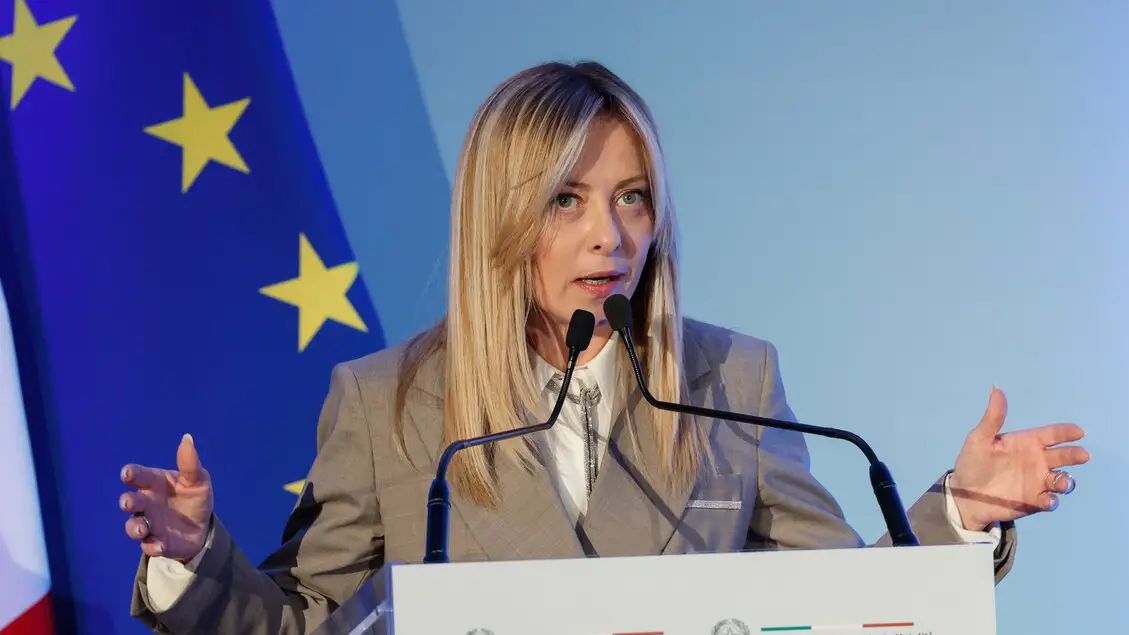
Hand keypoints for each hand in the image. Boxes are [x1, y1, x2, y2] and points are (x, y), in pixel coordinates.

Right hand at [119, 434, 212, 562]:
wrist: (202, 527)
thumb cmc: (195, 497)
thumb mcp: (198, 480)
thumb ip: (190, 463)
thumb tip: (187, 438)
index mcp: (154, 483)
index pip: (137, 476)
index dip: (130, 473)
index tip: (127, 474)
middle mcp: (146, 503)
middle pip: (130, 501)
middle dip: (127, 501)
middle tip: (128, 502)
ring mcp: (149, 523)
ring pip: (133, 526)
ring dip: (135, 527)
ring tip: (143, 528)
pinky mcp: (155, 542)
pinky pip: (149, 546)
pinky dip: (153, 546)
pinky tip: (160, 546)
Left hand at [950, 387, 1089, 530]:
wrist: (964, 493)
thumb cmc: (972, 463)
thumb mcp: (979, 439)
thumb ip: (992, 417)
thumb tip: (996, 388)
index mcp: (1027, 442)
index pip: (1051, 434)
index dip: (1066, 432)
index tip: (1078, 431)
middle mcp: (1037, 460)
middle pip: (1063, 456)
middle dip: (1074, 455)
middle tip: (1082, 455)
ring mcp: (1037, 481)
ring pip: (1061, 479)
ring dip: (1065, 481)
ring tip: (1062, 482)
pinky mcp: (1034, 501)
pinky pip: (1049, 501)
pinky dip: (1052, 500)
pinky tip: (1046, 500)